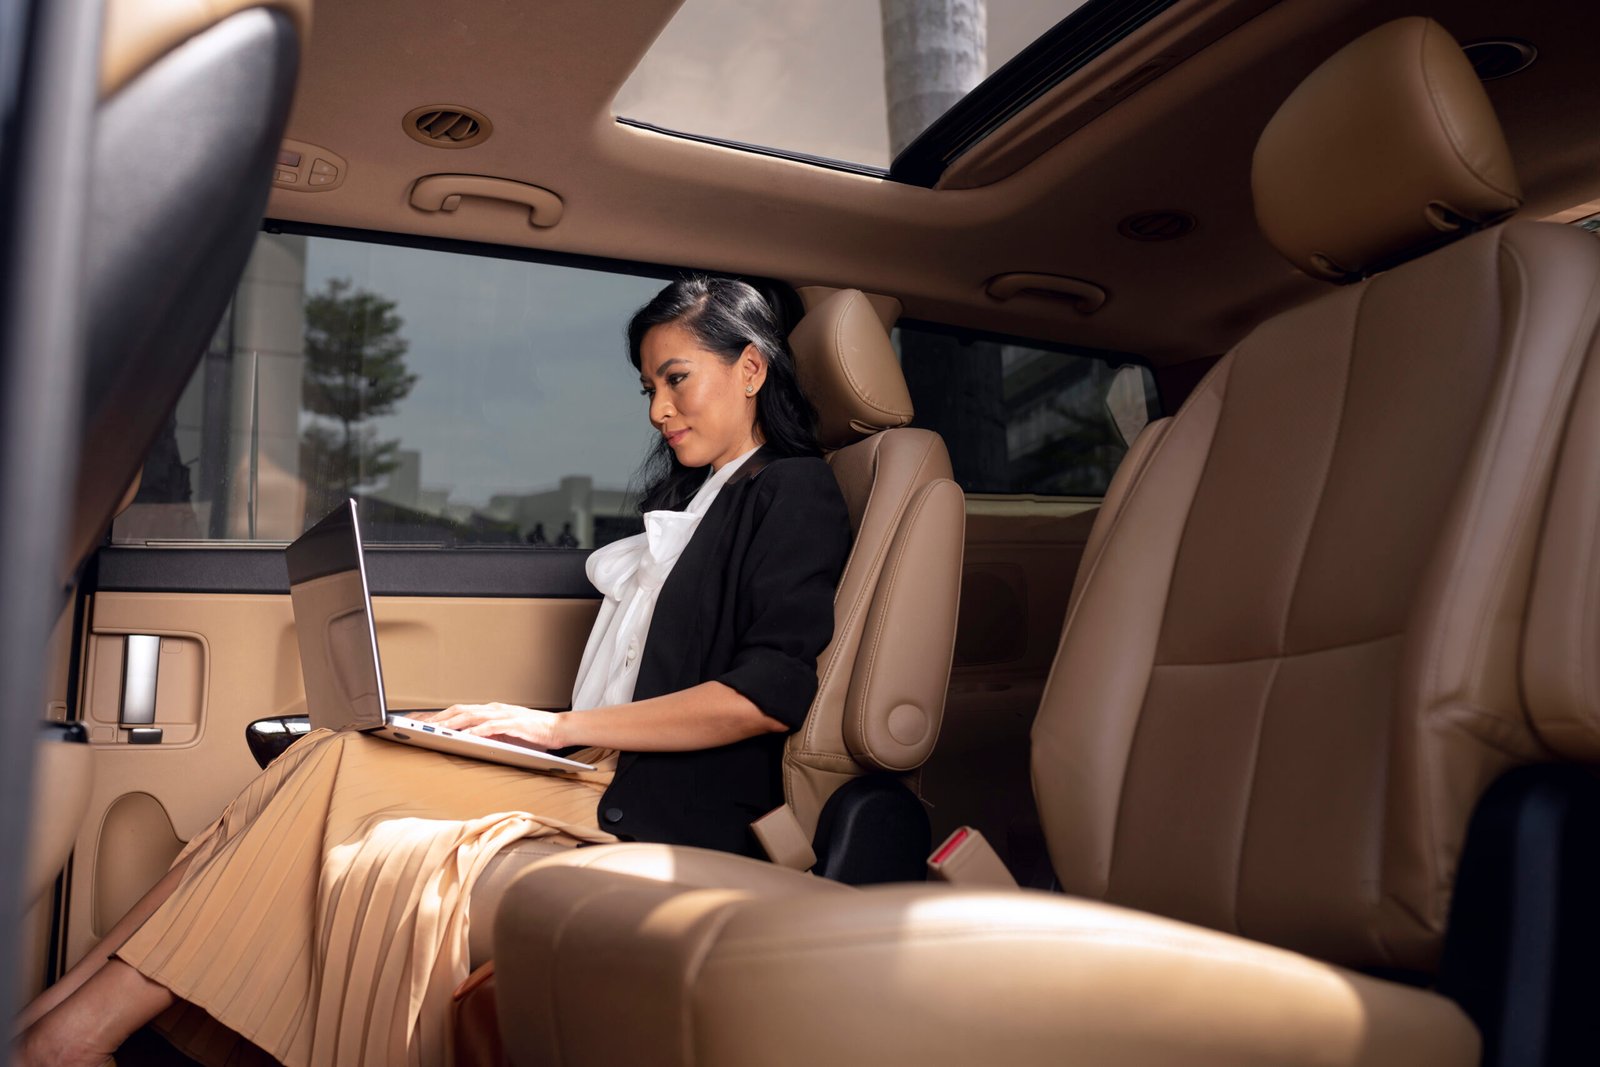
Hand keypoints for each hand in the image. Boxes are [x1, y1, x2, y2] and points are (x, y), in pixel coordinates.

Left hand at [423, 702, 565, 750]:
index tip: (421, 722)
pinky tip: (465, 736)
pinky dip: (477, 731)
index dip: (439, 715)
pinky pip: (491, 727)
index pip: (460, 711)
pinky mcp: (514, 723)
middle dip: (439, 718)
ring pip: (472, 716)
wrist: (559, 728)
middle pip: (461, 710)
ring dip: (453, 723)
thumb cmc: (533, 733)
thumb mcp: (504, 733)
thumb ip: (487, 734)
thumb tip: (465, 741)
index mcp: (490, 711)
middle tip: (420, 725)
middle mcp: (494, 709)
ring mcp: (504, 715)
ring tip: (437, 729)